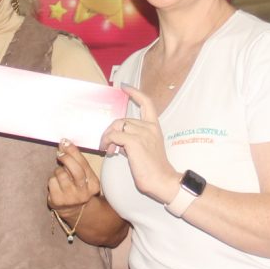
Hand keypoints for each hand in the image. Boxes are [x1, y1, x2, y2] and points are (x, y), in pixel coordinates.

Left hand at [48, 139, 98, 214]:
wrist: (73, 209)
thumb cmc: (78, 186)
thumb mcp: (84, 175)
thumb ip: (77, 161)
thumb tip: (64, 143)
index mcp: (93, 185)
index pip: (84, 164)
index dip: (73, 151)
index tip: (65, 141)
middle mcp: (83, 193)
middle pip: (75, 170)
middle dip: (66, 158)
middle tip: (60, 152)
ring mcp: (70, 198)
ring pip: (61, 174)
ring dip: (58, 170)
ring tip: (60, 174)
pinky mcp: (57, 201)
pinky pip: (51, 181)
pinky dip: (52, 179)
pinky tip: (56, 183)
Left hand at [99, 86, 178, 203]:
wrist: (162, 181)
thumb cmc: (153, 169)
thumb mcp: (144, 149)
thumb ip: (133, 140)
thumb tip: (117, 140)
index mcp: (154, 127)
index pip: (147, 103)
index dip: (135, 92)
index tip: (124, 87)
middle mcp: (149, 127)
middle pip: (123, 119)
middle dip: (111, 130)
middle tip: (107, 145)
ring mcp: (143, 133)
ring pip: (117, 126)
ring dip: (107, 137)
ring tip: (109, 150)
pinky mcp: (135, 142)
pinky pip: (114, 135)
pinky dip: (107, 142)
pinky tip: (109, 151)